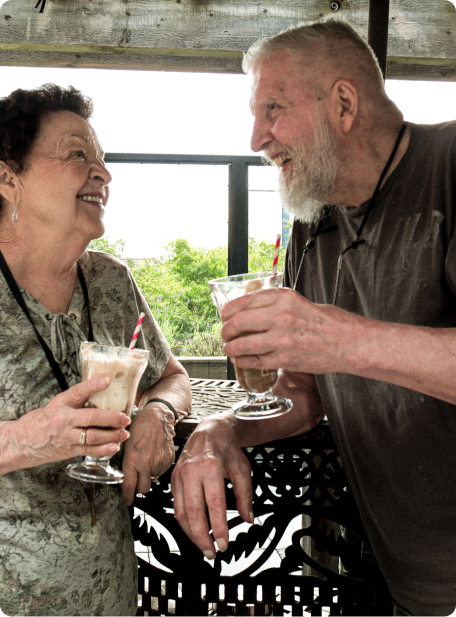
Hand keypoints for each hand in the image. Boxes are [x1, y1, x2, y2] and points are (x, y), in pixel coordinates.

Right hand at [4, 377, 130, 472]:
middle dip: (111, 418)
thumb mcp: (57, 404)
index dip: (92, 385)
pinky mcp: (69, 450)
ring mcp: (67, 437)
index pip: (77, 392)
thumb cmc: (43, 420)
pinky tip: (114, 447)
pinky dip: (103, 449)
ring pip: (92, 436)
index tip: (106, 380)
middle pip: (90, 418)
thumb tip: (102, 389)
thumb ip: (77, 400)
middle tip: (125, 418)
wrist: (22, 442)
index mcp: (60, 404)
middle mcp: (64, 420)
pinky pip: (88, 451)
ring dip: (111, 435)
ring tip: (124, 433)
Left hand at [121, 404, 175, 504]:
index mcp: (133, 460)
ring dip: (149, 475)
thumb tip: (124, 475)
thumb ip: (126, 461)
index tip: (127, 499)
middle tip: (136, 481)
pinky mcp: (169, 459)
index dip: (127, 496)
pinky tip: (154, 456)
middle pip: (143, 489)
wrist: (158, 416)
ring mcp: (159, 462)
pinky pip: (162, 471)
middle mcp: (146, 463)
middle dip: (139, 487)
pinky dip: (157, 467)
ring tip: (146, 461)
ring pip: (153, 479)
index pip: (129, 487)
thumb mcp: (125, 443)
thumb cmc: (139, 425)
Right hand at [171, 413, 252, 557]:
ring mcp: (179, 475)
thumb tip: (248, 518)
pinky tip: (193, 531)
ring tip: (204, 546)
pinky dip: (184, 522)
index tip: (224, 544)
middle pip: (194, 512)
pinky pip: (176, 505)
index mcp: (210, 466)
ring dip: (191, 534)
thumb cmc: (227, 449)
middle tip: (212, 553)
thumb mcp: (242, 469)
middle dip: (201, 537)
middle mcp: (192, 471)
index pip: (214, 504)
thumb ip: (245, 495)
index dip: (218, 527)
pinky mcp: (173, 479)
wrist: (209, 430)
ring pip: (181, 512)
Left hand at [222, 287, 362, 374]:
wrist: (347, 342)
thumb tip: (249, 310)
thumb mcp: (298, 301)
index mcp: (282, 297)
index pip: (242, 302)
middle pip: (237, 322)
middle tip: (224, 334)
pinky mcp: (283, 359)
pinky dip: (242, 360)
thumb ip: (274, 304)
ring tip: (229, 348)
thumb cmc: (326, 321)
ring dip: (230, 348)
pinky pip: (253, 360)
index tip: (224, 316)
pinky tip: (240, 359)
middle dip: (225, 330)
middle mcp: (279, 315)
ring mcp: (280, 339)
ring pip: (241, 344)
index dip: (227, 311)